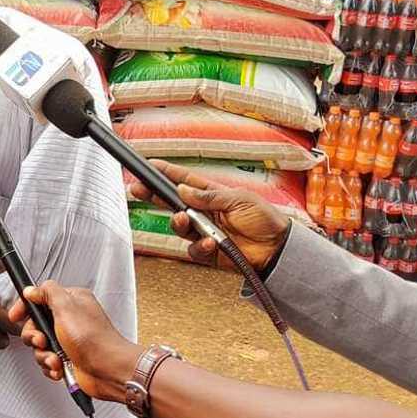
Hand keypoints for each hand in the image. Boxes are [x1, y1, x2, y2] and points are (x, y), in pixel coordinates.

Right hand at [8, 281, 141, 401]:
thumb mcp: (67, 307)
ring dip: (44, 355)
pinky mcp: (67, 357)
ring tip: (55, 358)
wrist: (107, 370)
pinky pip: (47, 361)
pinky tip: (59, 367)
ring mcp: (68, 340)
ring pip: (40, 346)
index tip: (16, 315)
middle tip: (42, 341)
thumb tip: (32, 289)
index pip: (40, 299)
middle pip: (35, 325)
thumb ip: (48, 293)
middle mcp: (69, 319)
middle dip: (35, 336)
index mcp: (71, 302)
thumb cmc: (94, 339)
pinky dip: (50, 366)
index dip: (25, 308)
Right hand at [128, 160, 288, 268]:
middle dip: (154, 195)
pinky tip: (209, 242)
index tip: (149, 165)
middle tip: (139, 190)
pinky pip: (193, 249)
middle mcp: (204, 212)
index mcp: (212, 194)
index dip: (166, 173)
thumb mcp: (240, 199)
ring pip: (178, 227)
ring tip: (183, 219)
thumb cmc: (264, 218)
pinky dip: (199, 246)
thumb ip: (210, 196)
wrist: (277, 247)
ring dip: (177, 223)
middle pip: (172, 202)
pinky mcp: (208, 252)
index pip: (184, 180)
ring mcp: (204, 231)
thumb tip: (183, 190)